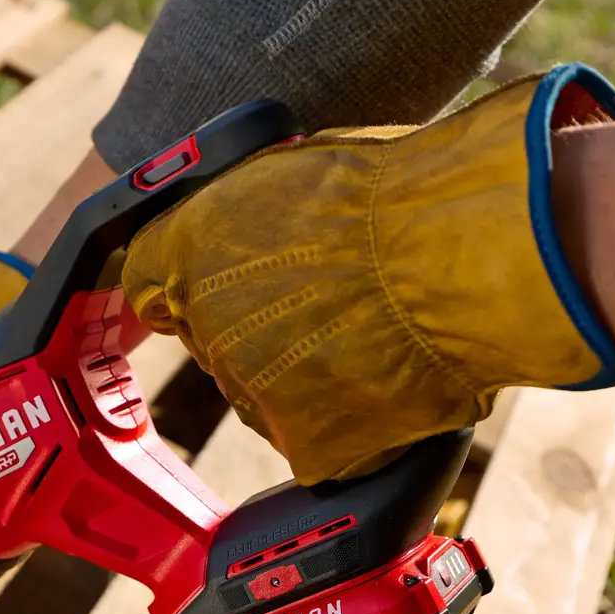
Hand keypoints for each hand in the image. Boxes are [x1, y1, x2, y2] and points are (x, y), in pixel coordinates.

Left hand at [120, 64, 614, 486]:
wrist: (462, 253)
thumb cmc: (399, 193)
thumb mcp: (300, 165)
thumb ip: (250, 203)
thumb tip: (252, 219)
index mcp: (188, 246)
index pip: (153, 285)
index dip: (195, 282)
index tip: (227, 283)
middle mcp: (205, 326)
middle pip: (222, 342)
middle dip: (270, 325)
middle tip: (341, 296)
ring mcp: (254, 393)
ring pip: (273, 393)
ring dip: (315, 373)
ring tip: (382, 329)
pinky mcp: (308, 448)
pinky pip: (325, 440)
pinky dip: (358, 419)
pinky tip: (395, 376)